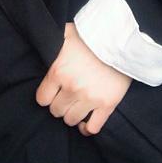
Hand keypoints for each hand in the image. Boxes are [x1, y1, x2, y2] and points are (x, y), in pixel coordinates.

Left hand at [35, 22, 132, 136]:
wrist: (119, 39)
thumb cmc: (89, 34)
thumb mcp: (64, 34)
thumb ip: (51, 43)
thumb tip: (42, 43)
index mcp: (58, 71)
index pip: (42, 99)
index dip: (46, 96)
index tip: (52, 92)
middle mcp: (72, 87)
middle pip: (56, 111)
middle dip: (59, 104)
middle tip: (65, 97)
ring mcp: (90, 98)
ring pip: (71, 120)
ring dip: (72, 114)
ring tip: (75, 105)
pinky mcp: (107, 104)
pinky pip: (93, 128)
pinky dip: (87, 128)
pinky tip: (85, 121)